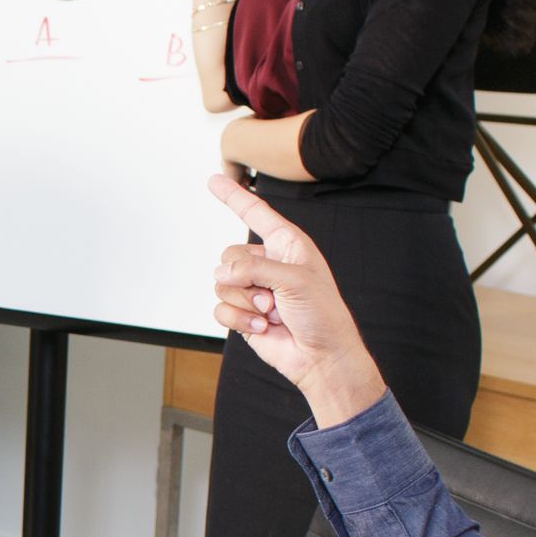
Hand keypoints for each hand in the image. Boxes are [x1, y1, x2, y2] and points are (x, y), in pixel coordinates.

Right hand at [207, 172, 386, 425]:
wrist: (321, 357)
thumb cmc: (322, 314)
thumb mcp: (294, 280)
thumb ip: (253, 269)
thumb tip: (220, 275)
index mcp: (286, 244)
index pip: (255, 212)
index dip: (233, 196)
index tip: (213, 179)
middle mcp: (267, 263)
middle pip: (229, 256)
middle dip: (245, 280)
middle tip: (273, 298)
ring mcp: (253, 289)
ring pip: (221, 285)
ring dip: (245, 304)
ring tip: (272, 314)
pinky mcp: (243, 313)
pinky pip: (220, 309)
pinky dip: (239, 321)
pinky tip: (262, 328)